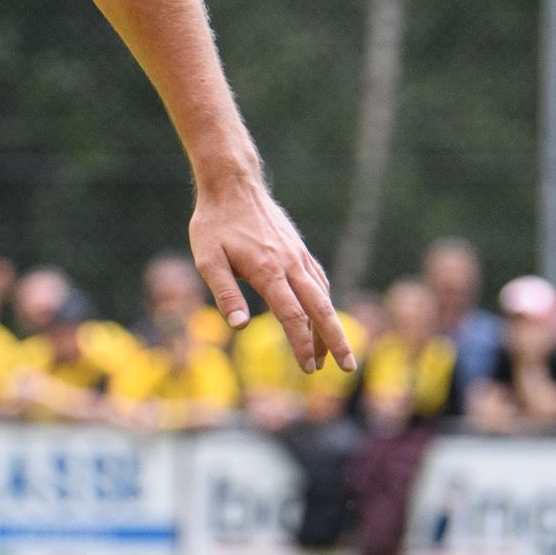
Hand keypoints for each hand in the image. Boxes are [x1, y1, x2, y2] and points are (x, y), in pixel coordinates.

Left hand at [188, 169, 352, 371]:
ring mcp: (298, 256)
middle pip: (320, 309)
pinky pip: (318, 281)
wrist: (233, 185)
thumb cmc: (214, 224)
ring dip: (328, 326)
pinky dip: (324, 303)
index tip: (308, 369)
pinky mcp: (299, 250)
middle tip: (348, 368)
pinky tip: (322, 316)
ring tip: (330, 354)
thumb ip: (223, 293)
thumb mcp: (207, 260)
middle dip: (336, 341)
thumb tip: (238, 326)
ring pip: (322, 297)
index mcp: (268, 271)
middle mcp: (290, 264)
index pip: (292, 316)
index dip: (301, 345)